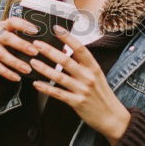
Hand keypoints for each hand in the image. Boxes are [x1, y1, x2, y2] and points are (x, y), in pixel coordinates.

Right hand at [0, 16, 39, 81]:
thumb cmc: (9, 47)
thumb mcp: (17, 40)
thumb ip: (30, 40)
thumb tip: (54, 46)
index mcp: (4, 26)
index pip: (12, 21)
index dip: (23, 25)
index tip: (36, 31)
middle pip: (7, 37)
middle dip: (21, 45)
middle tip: (35, 52)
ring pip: (1, 54)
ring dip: (15, 62)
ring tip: (27, 69)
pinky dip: (7, 73)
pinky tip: (17, 78)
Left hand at [30, 25, 130, 145]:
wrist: (112, 117)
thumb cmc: (102, 94)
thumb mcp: (97, 76)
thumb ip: (83, 64)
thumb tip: (66, 51)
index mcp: (94, 67)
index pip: (80, 49)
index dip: (68, 38)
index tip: (56, 28)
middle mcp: (88, 77)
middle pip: (66, 61)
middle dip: (49, 51)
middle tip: (36, 44)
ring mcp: (82, 90)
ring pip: (59, 77)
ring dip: (44, 69)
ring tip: (32, 62)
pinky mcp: (77, 102)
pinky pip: (58, 94)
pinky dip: (46, 88)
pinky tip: (36, 83)